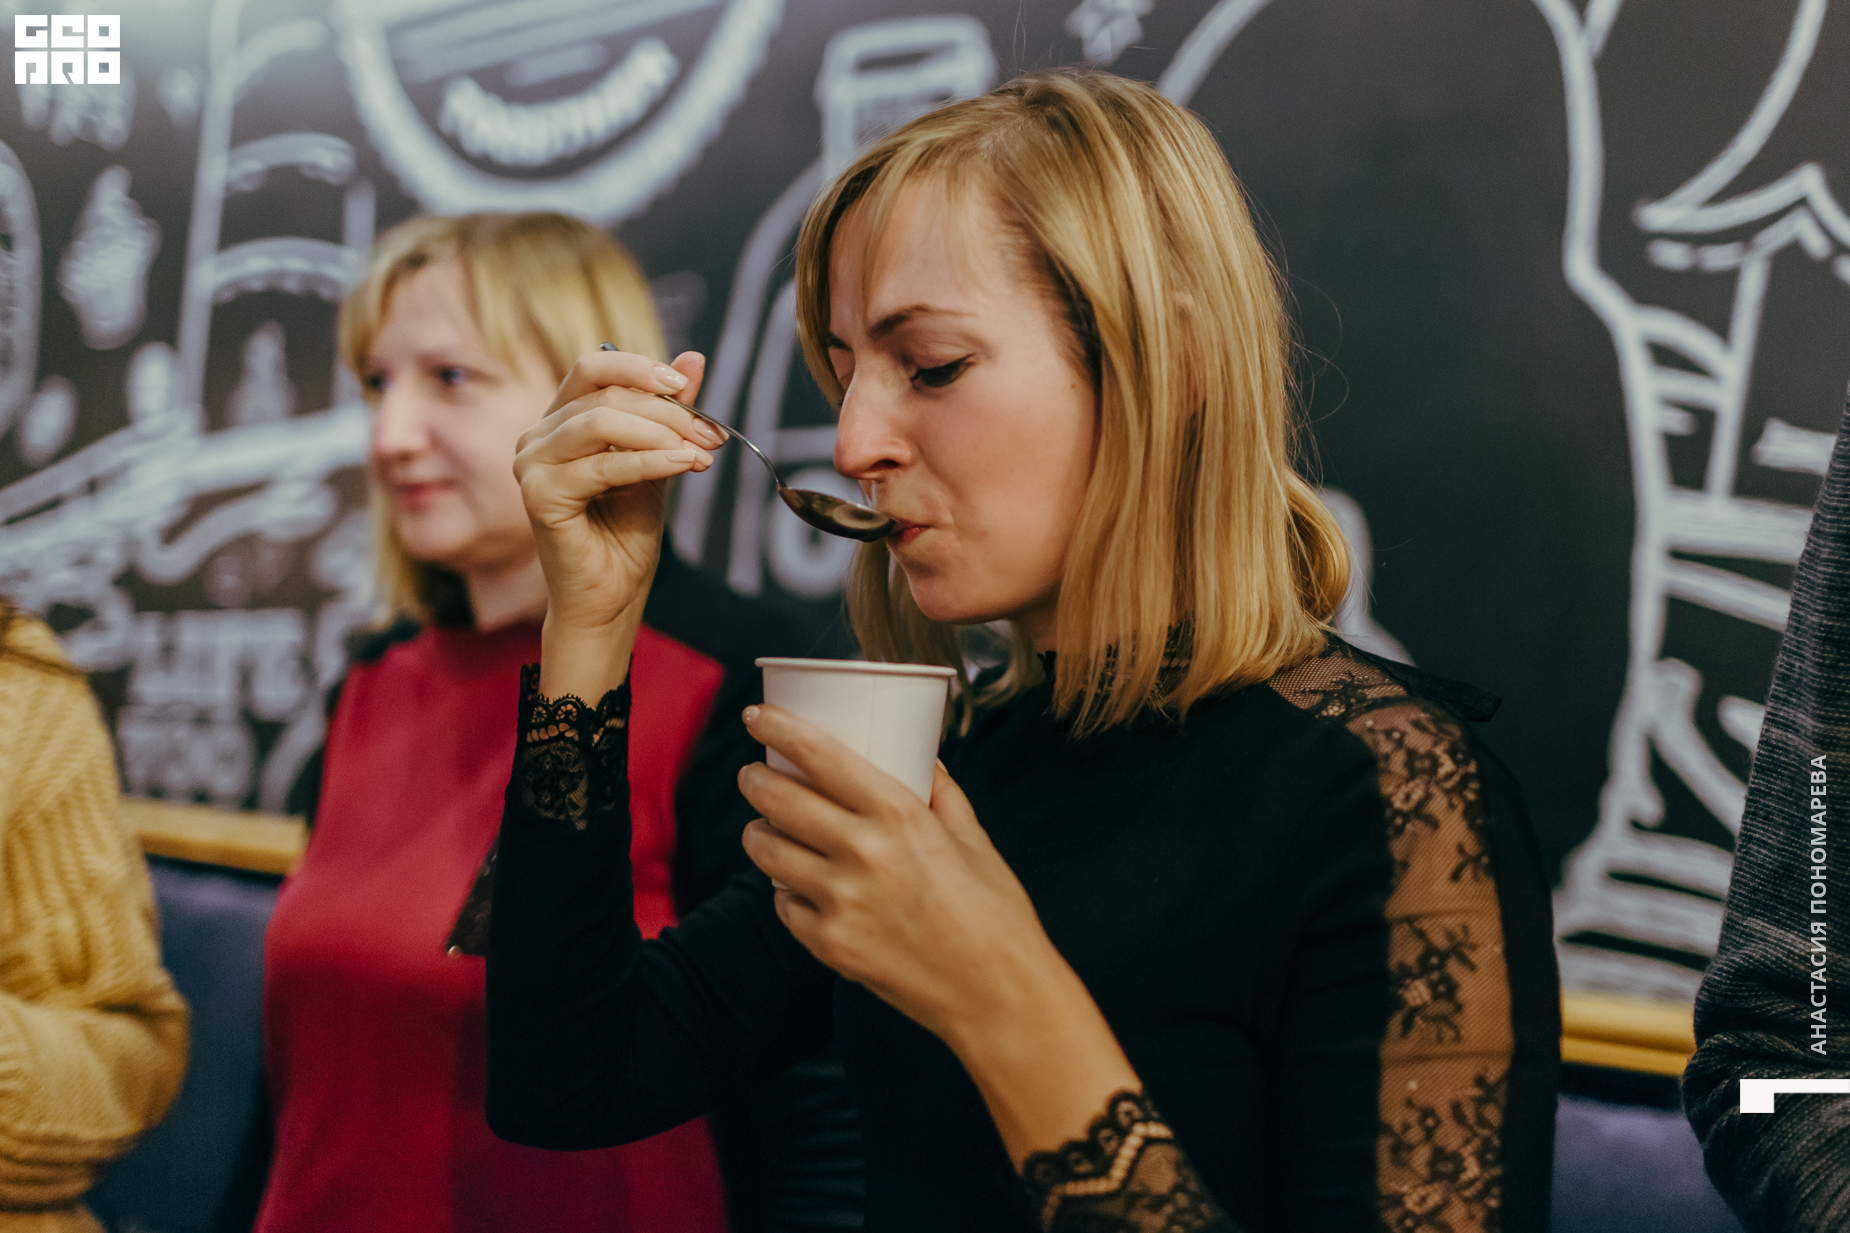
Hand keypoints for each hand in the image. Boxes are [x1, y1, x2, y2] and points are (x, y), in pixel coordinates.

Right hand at [514, 349, 722, 694]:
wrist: (611, 597)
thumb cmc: (626, 535)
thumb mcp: (658, 459)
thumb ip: (670, 412)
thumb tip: (694, 358)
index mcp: (559, 423)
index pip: (592, 368)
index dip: (640, 368)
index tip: (686, 387)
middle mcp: (536, 439)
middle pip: (605, 394)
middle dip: (668, 411)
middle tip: (711, 434)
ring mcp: (531, 466)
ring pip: (601, 422)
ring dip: (662, 433)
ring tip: (700, 454)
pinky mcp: (539, 497)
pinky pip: (604, 465)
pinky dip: (651, 461)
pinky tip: (685, 465)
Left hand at [736, 704, 1143, 1166]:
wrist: (999, 994)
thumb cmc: (994, 914)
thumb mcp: (973, 838)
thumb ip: (940, 792)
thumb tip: (921, 756)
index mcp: (900, 815)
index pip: (819, 755)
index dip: (778, 728)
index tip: (755, 715)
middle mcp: (863, 853)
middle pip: (778, 801)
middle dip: (755, 782)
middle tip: (753, 777)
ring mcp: (841, 903)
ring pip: (767, 854)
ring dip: (759, 835)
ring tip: (765, 830)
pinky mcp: (830, 946)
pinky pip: (785, 907)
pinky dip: (786, 893)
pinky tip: (797, 887)